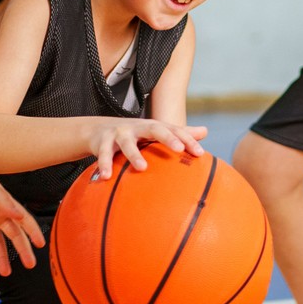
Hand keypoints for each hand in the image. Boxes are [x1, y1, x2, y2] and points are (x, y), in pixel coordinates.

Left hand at [0, 168, 44, 273]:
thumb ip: (3, 201)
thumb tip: (18, 214)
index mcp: (5, 205)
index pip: (24, 221)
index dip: (33, 232)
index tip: (41, 244)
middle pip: (13, 235)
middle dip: (22, 250)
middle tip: (29, 264)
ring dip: (0, 256)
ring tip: (5, 272)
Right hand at [85, 119, 207, 181]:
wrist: (97, 129)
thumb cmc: (134, 134)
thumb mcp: (155, 132)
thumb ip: (179, 132)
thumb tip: (205, 131)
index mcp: (152, 126)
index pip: (173, 130)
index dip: (187, 140)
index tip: (200, 153)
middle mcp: (137, 127)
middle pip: (154, 128)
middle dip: (167, 137)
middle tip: (179, 149)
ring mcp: (119, 133)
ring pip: (127, 142)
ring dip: (134, 154)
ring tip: (142, 168)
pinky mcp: (102, 142)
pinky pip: (103, 154)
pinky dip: (105, 164)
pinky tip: (107, 177)